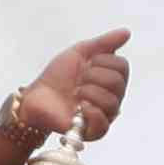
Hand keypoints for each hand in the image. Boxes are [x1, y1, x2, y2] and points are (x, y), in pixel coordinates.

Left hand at [15, 30, 133, 146]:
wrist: (37, 95)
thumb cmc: (57, 76)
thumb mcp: (80, 52)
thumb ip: (104, 43)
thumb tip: (127, 32)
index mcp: (111, 79)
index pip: (122, 66)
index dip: (102, 61)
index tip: (85, 64)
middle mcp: (112, 97)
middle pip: (118, 82)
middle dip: (93, 76)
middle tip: (78, 80)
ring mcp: (104, 115)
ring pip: (112, 101)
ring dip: (88, 92)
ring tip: (75, 94)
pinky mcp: (93, 132)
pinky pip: (104, 123)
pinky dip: (91, 112)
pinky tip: (80, 107)